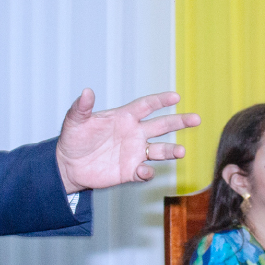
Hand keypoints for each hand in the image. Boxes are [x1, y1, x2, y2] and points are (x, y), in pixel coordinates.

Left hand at [55, 89, 200, 193]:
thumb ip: (81, 108)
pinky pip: (144, 172)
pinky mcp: (130, 171)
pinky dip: (147, 173)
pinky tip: (144, 171)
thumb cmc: (73, 139)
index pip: (146, 106)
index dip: (160, 100)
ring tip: (181, 152)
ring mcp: (134, 153)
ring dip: (171, 151)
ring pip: (159, 150)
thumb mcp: (74, 121)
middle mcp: (134, 133)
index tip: (175, 96)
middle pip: (162, 125)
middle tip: (196, 119)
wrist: (68, 165)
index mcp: (124, 117)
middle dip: (179, 122)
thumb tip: (86, 91)